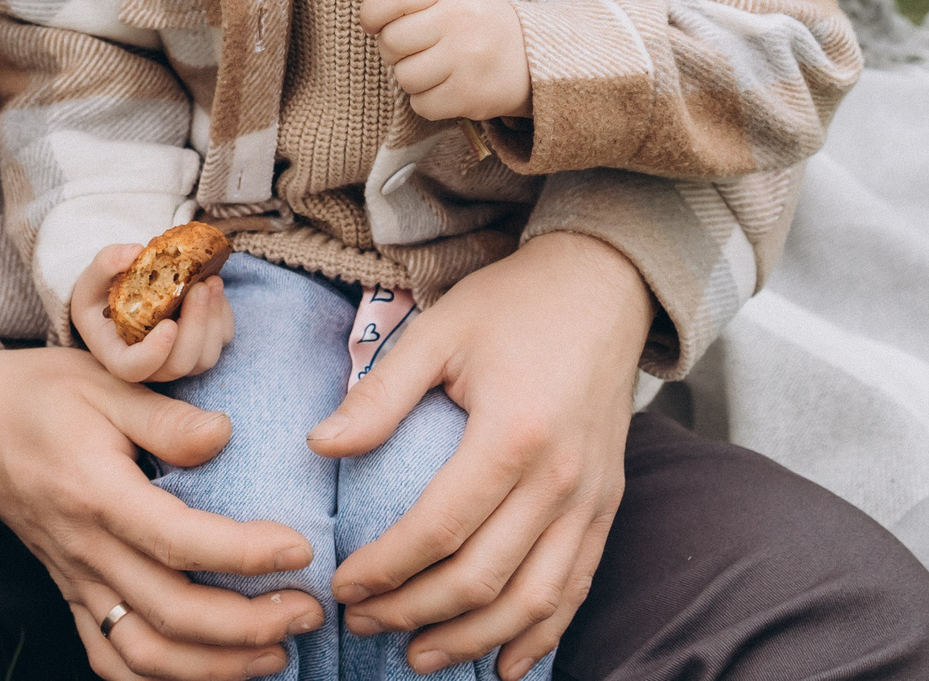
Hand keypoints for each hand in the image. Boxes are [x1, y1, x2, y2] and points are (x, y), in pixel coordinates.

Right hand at [0, 347, 322, 679]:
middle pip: (170, 613)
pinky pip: (109, 657)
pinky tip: (208, 674)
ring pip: (142, 654)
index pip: (178, 541)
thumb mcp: (105, 382)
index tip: (300, 549)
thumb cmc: (42, 395)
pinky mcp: (69, 593)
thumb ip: (167, 418)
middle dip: (248, 625)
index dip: (244, 554)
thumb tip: (226, 435)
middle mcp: (85, 549)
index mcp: (97, 493)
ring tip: (276, 652)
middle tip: (309, 609)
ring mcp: (74, 580)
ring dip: (214, 667)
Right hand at [72, 243, 236, 383]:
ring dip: (214, 320)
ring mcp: (177, 360)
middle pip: (179, 364)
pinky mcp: (199, 349)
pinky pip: (220, 342)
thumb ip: (106, 264)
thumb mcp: (91, 280)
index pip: (134, 368)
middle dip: (196, 325)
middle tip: (199, 287)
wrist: (117, 303)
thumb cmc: (101, 297)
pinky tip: (215, 289)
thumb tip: (134, 252)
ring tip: (211, 282)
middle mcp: (150, 366)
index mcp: (118, 355)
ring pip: (205, 358)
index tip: (169, 325)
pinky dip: (223, 317)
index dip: (154, 353)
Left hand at [307, 233, 651, 679]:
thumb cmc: (514, 304)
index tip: (343, 584)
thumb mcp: (438, 330)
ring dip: (473, 638)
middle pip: (483, 577)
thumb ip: (380, 394)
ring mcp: (592, 497)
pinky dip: (542, 634)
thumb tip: (320, 446)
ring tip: (418, 654)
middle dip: (415, 612)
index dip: (387, 568)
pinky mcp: (608, 504)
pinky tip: (505, 664)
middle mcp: (560, 477)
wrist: (604, 285)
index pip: (439, 528)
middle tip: (363, 622)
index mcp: (512, 433)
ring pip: (533, 599)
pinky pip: (577, 587)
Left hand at [360, 0, 532, 124]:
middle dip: (393, 49)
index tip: (373, 23)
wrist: (532, 58)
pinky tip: (446, 86)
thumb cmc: (476, 22)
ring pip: (404, 77)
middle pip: (392, 41)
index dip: (372, 11)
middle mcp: (461, 20)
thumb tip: (367, 10)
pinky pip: (421, 105)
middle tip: (414, 49)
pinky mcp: (470, 95)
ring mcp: (467, 59)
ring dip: (411, 77)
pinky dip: (427, 100)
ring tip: (434, 68)